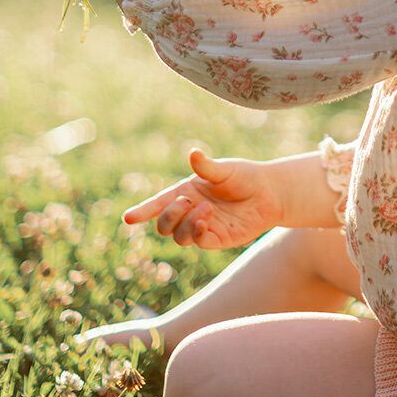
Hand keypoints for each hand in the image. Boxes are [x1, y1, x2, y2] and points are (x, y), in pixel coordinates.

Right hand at [122, 148, 284, 249]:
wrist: (269, 193)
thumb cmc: (244, 177)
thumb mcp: (225, 169)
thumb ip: (207, 167)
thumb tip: (193, 153)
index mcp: (186, 192)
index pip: (158, 204)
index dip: (142, 211)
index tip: (127, 218)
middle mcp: (190, 212)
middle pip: (164, 225)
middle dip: (168, 216)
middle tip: (186, 202)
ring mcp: (202, 227)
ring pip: (178, 236)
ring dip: (187, 223)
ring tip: (207, 209)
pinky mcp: (217, 239)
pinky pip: (199, 242)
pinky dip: (198, 232)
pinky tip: (208, 219)